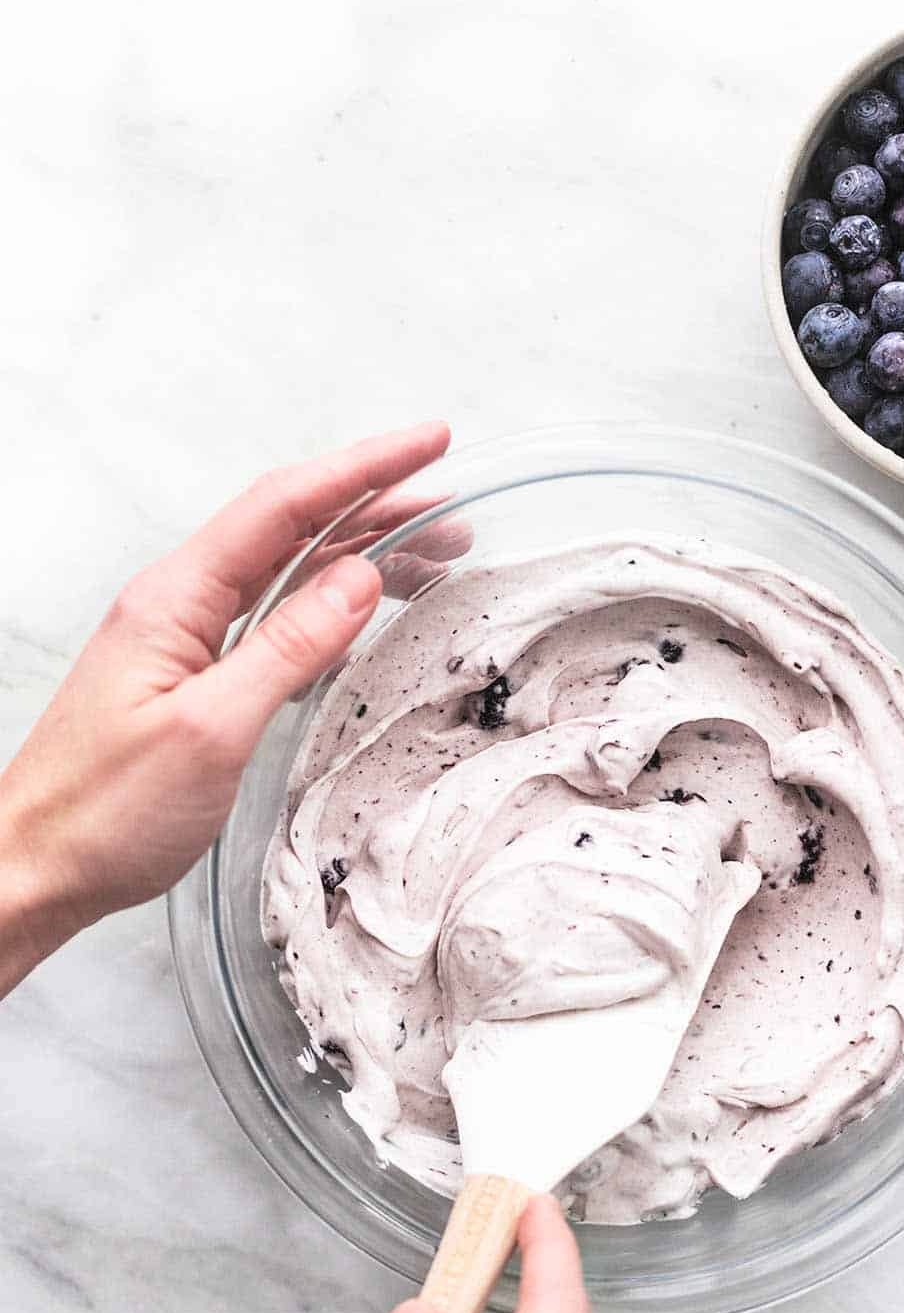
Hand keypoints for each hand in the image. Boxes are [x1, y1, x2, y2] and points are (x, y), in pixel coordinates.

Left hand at [0, 423, 449, 992]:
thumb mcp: (212, 730)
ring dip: (358, 556)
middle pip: (289, 530)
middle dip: (375, 509)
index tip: (429, 444)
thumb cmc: (104, 812)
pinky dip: (326, 605)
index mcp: (175, 599)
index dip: (363, 470)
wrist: (37, 868)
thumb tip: (359, 581)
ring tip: (430, 558)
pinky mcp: (191, 679)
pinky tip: (359, 613)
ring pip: (284, 573)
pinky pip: (270, 618)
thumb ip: (289, 648)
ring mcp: (183, 640)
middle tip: (452, 514)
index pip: (282, 507)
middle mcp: (177, 605)